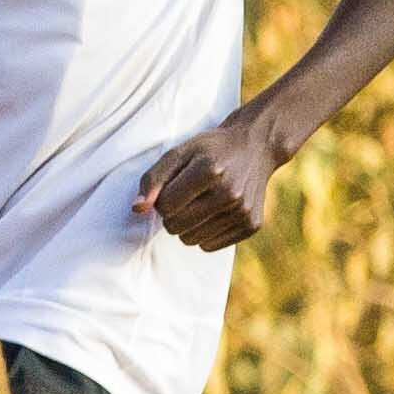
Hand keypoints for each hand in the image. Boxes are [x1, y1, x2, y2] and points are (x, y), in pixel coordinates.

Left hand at [136, 110, 289, 249]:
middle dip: (172, 214)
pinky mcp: (251, 225)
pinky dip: (205, 233)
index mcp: (209, 171)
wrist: (256, 147)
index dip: (163, 199)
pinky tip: (215, 212)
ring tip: (200, 203)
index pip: (165, 206)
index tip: (174, 187)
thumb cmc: (210, 150)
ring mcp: (243, 211)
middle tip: (186, 197)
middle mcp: (229, 194)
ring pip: (190, 240)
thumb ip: (153, 179)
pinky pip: (209, 246)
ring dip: (187, 225)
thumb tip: (137, 209)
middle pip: (175, 226)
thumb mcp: (178, 153)